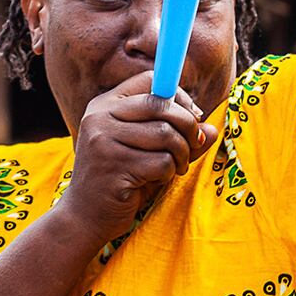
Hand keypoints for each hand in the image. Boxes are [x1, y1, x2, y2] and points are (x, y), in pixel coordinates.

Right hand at [58, 71, 216, 245]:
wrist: (84, 216)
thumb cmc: (120, 179)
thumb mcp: (147, 150)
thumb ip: (177, 136)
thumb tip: (211, 129)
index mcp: (104, 105)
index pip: (150, 80)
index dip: (178, 95)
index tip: (190, 116)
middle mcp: (100, 117)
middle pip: (162, 105)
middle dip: (188, 127)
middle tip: (191, 146)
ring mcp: (103, 141)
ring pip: (166, 135)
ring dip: (181, 155)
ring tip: (174, 168)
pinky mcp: (113, 167)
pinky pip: (162, 162)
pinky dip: (168, 173)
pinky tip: (155, 181)